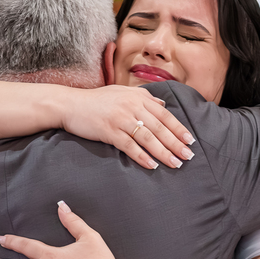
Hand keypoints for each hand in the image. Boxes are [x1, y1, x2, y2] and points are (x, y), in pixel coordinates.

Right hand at [61, 86, 195, 170]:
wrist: (70, 104)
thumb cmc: (98, 100)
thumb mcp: (123, 93)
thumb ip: (145, 97)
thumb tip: (164, 105)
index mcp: (138, 98)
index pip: (165, 115)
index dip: (178, 128)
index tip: (190, 141)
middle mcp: (132, 107)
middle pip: (160, 128)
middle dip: (176, 143)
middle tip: (188, 156)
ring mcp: (120, 119)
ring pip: (148, 138)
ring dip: (163, 152)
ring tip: (175, 163)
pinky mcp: (109, 131)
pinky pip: (129, 146)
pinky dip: (142, 156)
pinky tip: (152, 165)